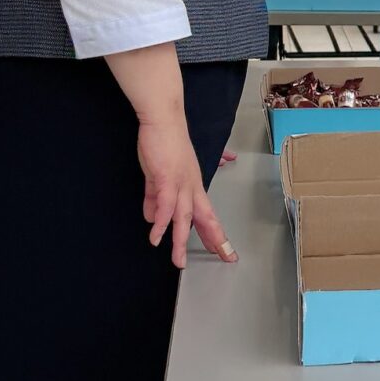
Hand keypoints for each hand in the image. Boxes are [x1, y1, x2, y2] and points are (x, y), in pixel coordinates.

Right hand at [137, 118, 236, 270]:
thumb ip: (155, 197)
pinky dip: (161, 223)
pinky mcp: (166, 178)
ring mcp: (181, 183)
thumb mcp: (160, 174)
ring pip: (184, 218)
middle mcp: (191, 186)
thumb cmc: (165, 142)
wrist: (163, 119)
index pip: (206, 214)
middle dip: (216, 240)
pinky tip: (156, 236)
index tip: (223, 250)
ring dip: (180, 241)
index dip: (214, 233)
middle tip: (226, 258)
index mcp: (193, 185)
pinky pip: (166, 205)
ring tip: (178, 261)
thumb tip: (152, 217)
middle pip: (206, 218)